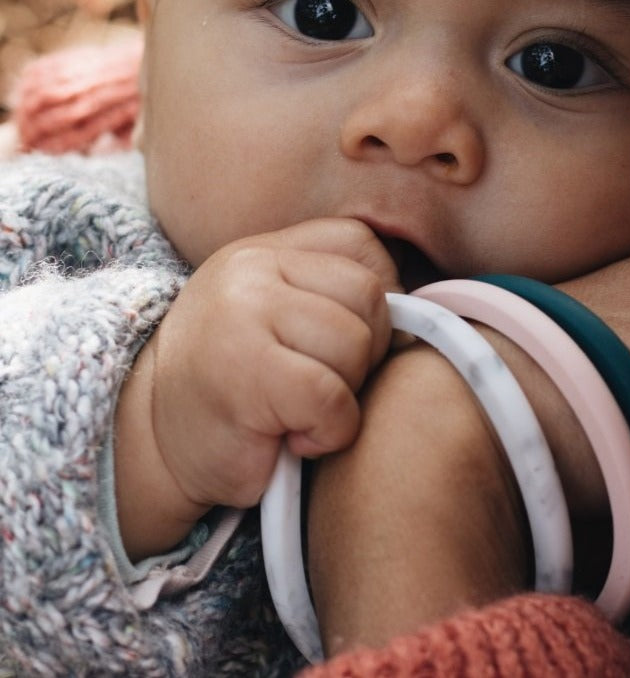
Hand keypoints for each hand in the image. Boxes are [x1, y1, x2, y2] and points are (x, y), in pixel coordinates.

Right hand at [115, 218, 398, 558]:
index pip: (362, 245)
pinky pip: (334, 397)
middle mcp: (252, 271)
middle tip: (322, 384)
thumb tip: (419, 307)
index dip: (379, 299)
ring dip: (346, 395)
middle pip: (370, 296)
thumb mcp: (279, 317)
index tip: (350, 343)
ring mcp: (245, 315)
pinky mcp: (247, 373)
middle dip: (366, 352)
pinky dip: (329, 431)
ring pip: (356, 344)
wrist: (152, 442)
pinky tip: (291, 436)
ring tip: (301, 410)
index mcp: (266, 251)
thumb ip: (334, 295)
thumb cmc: (234, 385)